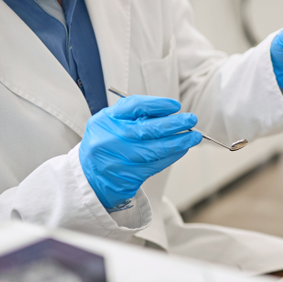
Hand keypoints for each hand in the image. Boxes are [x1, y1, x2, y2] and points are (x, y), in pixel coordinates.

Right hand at [80, 95, 201, 208]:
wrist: (89, 176)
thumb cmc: (105, 143)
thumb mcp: (110, 122)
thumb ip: (134, 114)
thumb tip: (168, 111)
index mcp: (105, 120)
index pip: (134, 106)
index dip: (158, 105)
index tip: (175, 106)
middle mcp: (110, 139)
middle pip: (148, 129)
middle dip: (174, 124)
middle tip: (191, 120)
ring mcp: (119, 159)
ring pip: (156, 150)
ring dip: (179, 142)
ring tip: (194, 136)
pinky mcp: (129, 176)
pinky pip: (157, 164)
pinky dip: (173, 156)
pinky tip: (182, 149)